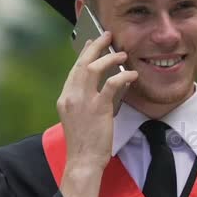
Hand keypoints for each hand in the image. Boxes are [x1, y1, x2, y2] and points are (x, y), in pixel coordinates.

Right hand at [57, 31, 137, 170]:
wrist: (83, 161)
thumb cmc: (85, 142)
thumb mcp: (80, 117)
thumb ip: (88, 100)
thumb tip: (106, 83)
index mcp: (65, 98)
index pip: (74, 70)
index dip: (84, 54)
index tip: (91, 42)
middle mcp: (71, 97)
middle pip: (82, 63)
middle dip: (95, 46)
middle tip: (107, 36)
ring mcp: (83, 102)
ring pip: (94, 69)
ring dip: (109, 58)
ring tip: (122, 53)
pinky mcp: (98, 109)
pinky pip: (112, 84)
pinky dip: (123, 76)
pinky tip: (132, 74)